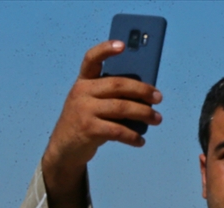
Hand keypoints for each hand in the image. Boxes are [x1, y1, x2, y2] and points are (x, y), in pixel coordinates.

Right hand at [41, 40, 162, 197]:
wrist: (65, 148)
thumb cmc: (87, 121)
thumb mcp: (93, 103)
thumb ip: (111, 95)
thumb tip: (145, 95)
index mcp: (84, 81)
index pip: (92, 59)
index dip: (106, 49)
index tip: (123, 44)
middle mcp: (81, 92)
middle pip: (117, 85)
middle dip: (142, 90)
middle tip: (159, 98)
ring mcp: (83, 110)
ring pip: (121, 107)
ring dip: (144, 113)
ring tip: (157, 119)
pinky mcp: (88, 129)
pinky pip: (118, 130)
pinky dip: (133, 137)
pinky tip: (141, 141)